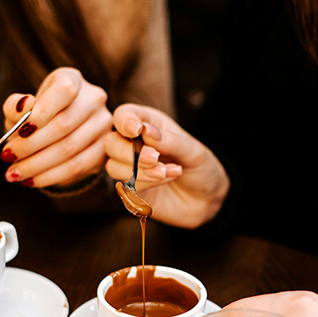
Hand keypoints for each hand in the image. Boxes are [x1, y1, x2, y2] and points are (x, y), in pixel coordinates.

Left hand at [1, 67, 111, 187]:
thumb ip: (15, 106)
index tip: (20, 131)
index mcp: (72, 79)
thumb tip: (23, 106)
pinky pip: (77, 167)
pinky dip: (50, 176)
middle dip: (30, 145)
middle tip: (8, 158)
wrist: (60, 134)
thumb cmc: (37, 118)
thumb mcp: (21, 108)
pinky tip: (31, 180)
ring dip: (37, 165)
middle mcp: (93, 99)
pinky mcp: (104, 149)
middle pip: (64, 125)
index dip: (42, 111)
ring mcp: (103, 124)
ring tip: (14, 174)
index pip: (64, 90)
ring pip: (69, 149)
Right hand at [104, 103, 228, 227]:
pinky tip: (166, 179)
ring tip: (168, 172)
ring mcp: (130, 167)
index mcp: (148, 123)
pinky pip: (125, 186)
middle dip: (129, 152)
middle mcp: (134, 143)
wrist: (206, 200)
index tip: (136, 130)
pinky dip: (145, 183)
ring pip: (114, 166)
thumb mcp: (193, 151)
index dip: (124, 121)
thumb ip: (170, 141)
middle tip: (155, 158)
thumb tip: (145, 130)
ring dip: (140, 171)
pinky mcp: (131, 189)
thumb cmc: (201, 168)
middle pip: (111, 143)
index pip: (123, 115)